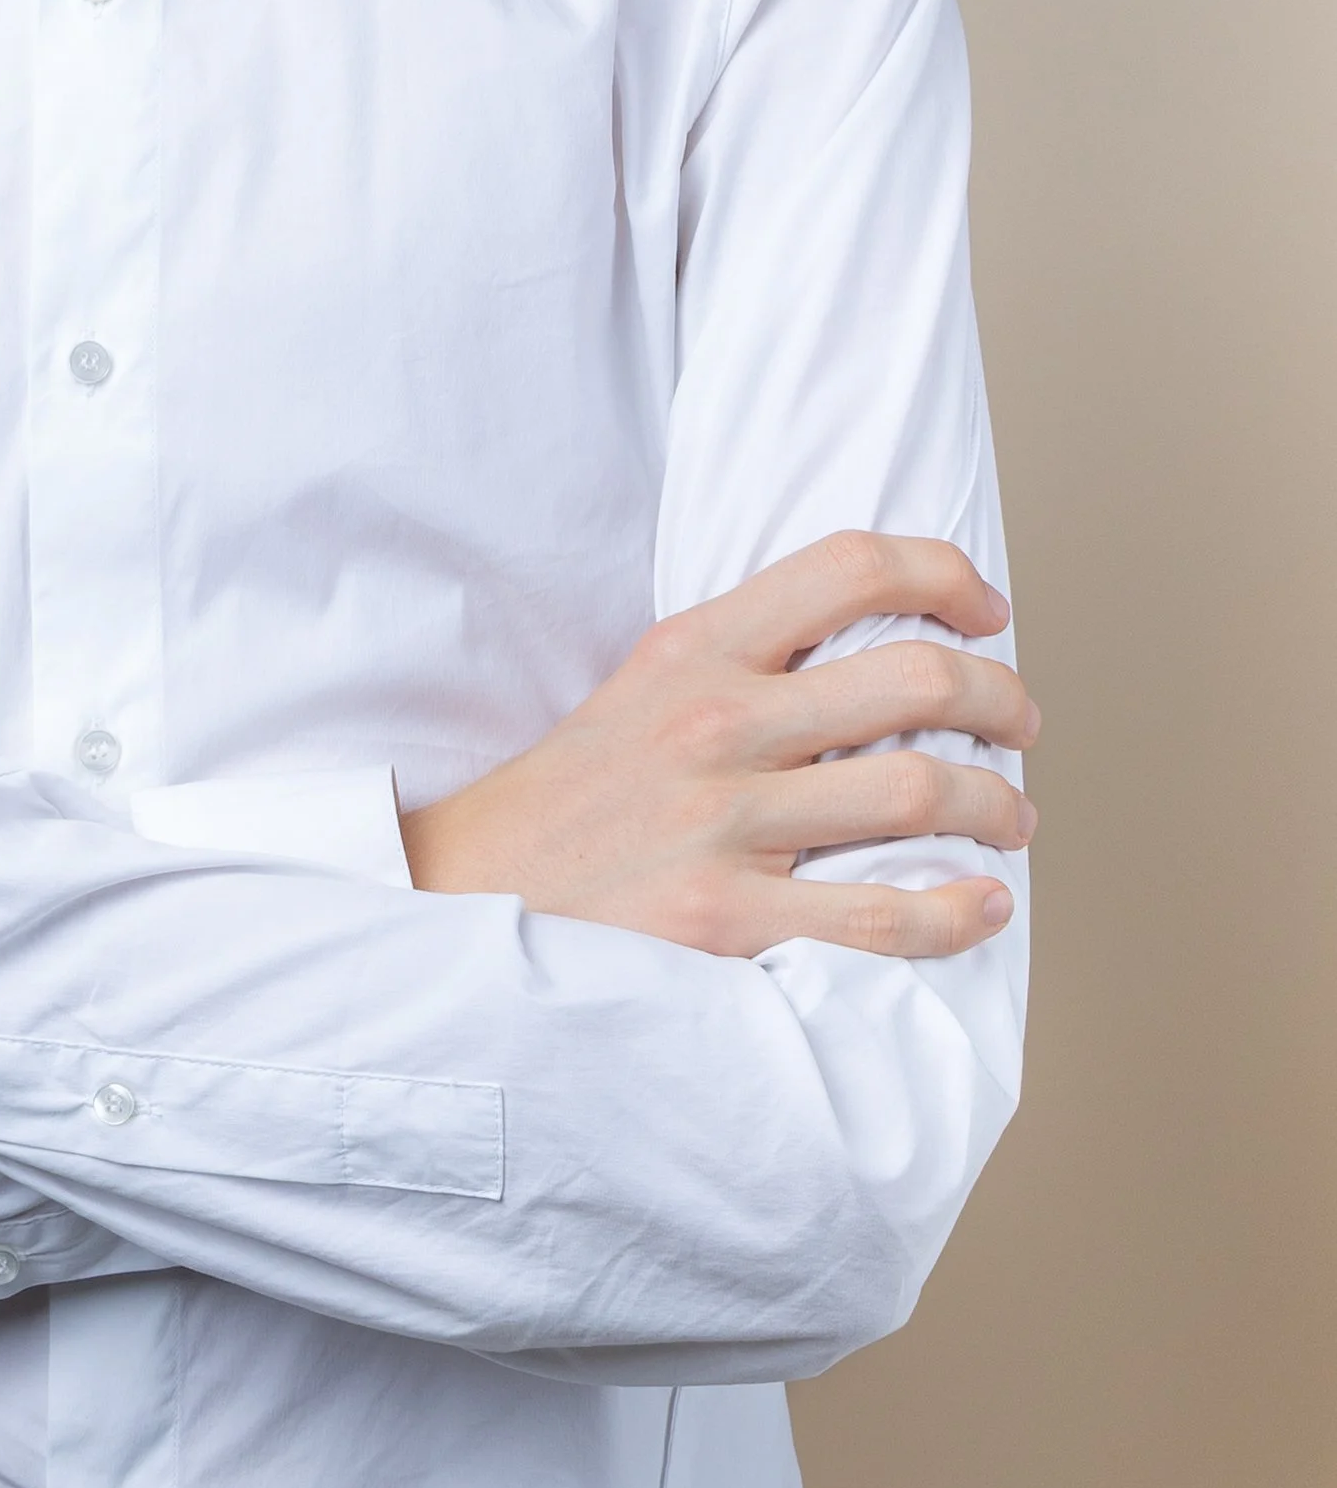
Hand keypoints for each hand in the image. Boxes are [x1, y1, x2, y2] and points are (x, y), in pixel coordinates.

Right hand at [398, 534, 1036, 959]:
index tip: (988, 613)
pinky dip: (954, 910)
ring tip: (1012, 818)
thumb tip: (882, 649)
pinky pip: (877, 913)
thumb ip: (746, 657)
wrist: (466, 895)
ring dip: (999, 805)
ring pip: (918, 790)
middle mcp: (715, 724)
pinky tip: (982, 906)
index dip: (947, 576)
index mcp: (696, 649)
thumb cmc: (575, 795)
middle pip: (914, 678)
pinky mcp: (723, 921)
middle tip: (1022, 725)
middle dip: (1002, 699)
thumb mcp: (645, 685)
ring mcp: (721, 824)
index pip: (850, 565)